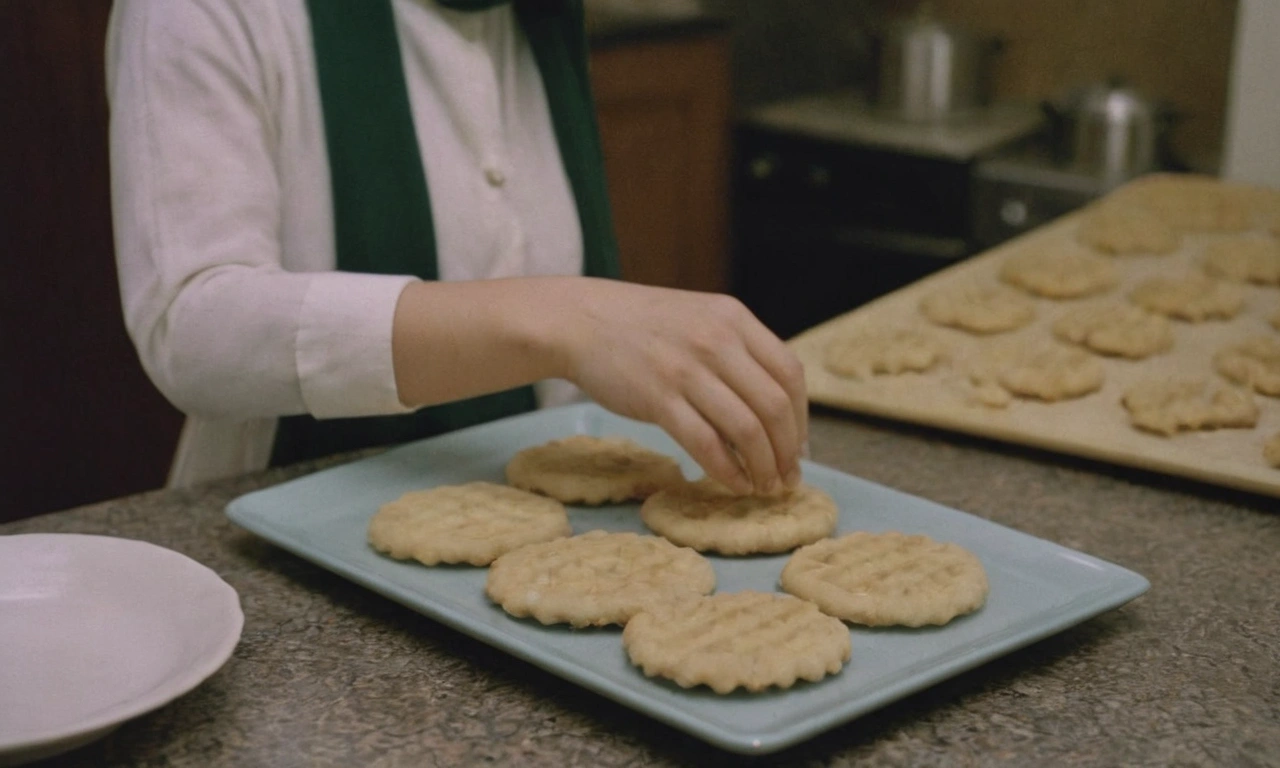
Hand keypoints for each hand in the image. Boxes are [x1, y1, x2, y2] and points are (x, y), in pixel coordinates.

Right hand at [546, 278, 807, 494]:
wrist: (580, 320)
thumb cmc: (641, 326)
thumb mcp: (699, 319)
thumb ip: (735, 351)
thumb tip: (772, 408)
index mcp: (734, 318)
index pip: (790, 373)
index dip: (802, 417)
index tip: (798, 446)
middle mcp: (717, 341)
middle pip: (775, 405)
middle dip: (788, 451)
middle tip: (787, 478)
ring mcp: (687, 369)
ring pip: (746, 429)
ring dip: (763, 466)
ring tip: (763, 487)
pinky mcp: (658, 398)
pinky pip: (706, 443)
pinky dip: (727, 470)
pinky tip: (733, 483)